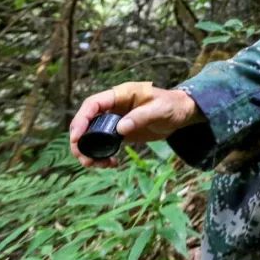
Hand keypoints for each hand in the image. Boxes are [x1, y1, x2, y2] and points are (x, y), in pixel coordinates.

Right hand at [69, 82, 201, 167]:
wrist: (182, 114)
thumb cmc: (173, 105)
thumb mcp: (160, 109)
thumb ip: (141, 116)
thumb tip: (120, 129)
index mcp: (120, 95)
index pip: (93, 104)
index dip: (82, 119)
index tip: (77, 137)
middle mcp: (113, 107)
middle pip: (87, 122)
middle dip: (80, 140)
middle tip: (84, 158)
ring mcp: (115, 120)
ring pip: (92, 135)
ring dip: (89, 151)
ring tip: (97, 164)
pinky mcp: (120, 133)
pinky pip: (104, 144)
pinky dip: (102, 155)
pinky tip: (111, 163)